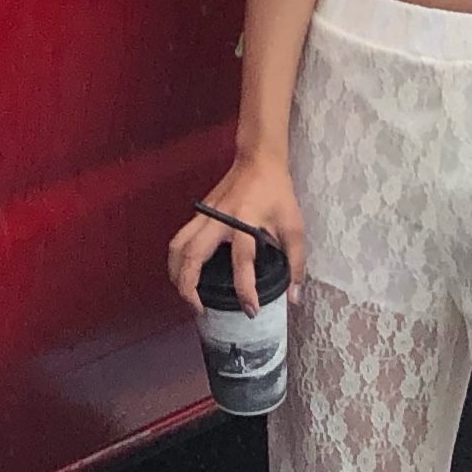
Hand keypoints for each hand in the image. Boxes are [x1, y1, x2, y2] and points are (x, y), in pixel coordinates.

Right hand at [168, 154, 304, 312]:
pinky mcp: (199, 213)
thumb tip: (292, 297)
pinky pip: (180, 238)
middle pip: (192, 255)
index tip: (250, 310)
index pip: (242, 261)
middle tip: (200, 308)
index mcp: (245, 221)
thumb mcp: (294, 227)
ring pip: (178, 246)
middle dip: (190, 287)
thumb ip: (295, 263)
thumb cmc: (277, 193)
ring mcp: (205, 215)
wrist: (259, 160)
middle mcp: (219, 219)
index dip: (245, 289)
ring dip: (176, 274)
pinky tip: (184, 273)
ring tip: (186, 295)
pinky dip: (177, 259)